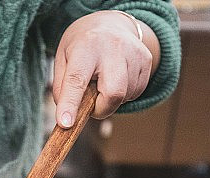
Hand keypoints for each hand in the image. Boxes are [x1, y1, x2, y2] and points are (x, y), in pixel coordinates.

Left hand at [53, 10, 159, 125]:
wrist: (111, 23)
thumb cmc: (83, 45)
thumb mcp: (63, 59)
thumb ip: (62, 87)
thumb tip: (68, 116)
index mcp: (86, 46)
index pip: (77, 79)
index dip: (71, 104)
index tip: (66, 123)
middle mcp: (113, 47)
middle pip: (113, 93)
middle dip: (101, 109)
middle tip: (92, 104)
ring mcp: (134, 53)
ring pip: (125, 97)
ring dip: (111, 100)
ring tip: (103, 81)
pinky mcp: (147, 60)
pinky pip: (135, 92)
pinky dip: (123, 94)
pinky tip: (116, 78)